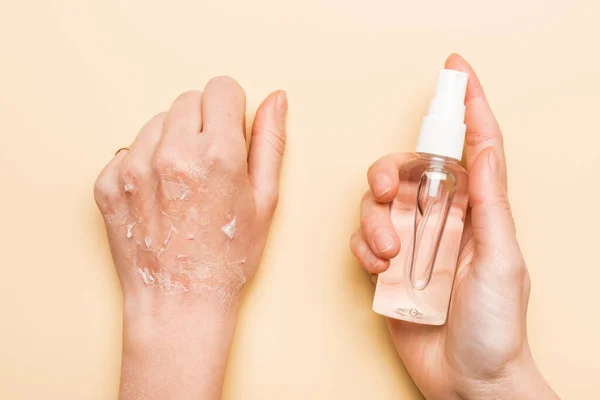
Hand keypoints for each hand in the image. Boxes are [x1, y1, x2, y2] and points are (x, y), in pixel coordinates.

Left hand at [94, 77, 286, 398]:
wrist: (179, 304)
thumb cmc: (228, 258)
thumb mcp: (266, 201)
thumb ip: (270, 142)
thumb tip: (275, 99)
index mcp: (216, 154)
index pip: (220, 88)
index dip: (231, 109)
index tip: (230, 133)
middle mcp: (171, 154)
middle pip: (188, 100)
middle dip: (203, 123)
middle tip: (209, 165)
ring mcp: (133, 168)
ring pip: (156, 122)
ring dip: (172, 140)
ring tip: (183, 183)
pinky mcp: (107, 183)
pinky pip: (128, 148)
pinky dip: (144, 163)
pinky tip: (159, 196)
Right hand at [350, 55, 557, 399]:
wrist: (467, 380)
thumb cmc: (494, 326)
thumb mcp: (500, 260)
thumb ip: (488, 204)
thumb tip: (483, 151)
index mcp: (477, 212)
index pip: (474, 147)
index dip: (467, 106)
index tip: (457, 73)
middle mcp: (443, 221)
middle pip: (408, 171)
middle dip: (389, 171)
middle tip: (386, 188)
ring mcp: (413, 243)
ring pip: (378, 204)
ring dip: (375, 222)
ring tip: (390, 254)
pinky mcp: (387, 266)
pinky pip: (364, 239)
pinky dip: (364, 248)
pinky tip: (379, 268)